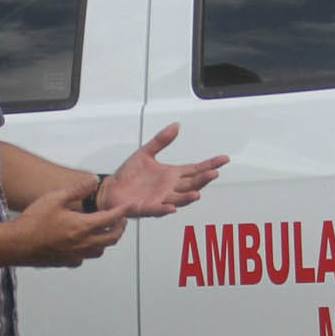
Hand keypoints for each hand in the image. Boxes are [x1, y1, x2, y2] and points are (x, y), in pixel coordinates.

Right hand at [12, 185, 126, 267]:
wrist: (16, 244)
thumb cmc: (33, 221)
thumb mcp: (55, 198)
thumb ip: (77, 189)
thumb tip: (93, 181)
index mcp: (83, 227)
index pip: (111, 219)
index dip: (122, 212)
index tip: (128, 206)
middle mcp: (83, 243)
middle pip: (111, 238)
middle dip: (120, 228)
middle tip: (121, 220)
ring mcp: (75, 255)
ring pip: (100, 250)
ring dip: (107, 240)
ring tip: (105, 231)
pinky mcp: (66, 262)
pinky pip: (84, 258)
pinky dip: (89, 250)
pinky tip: (83, 244)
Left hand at [98, 123, 226, 218]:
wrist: (111, 189)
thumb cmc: (129, 174)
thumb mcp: (145, 152)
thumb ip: (161, 140)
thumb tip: (176, 126)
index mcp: (171, 175)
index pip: (195, 169)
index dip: (210, 164)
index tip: (224, 159)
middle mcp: (170, 188)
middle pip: (191, 184)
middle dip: (203, 180)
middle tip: (213, 173)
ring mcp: (160, 199)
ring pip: (179, 198)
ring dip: (188, 197)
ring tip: (197, 194)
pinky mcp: (147, 208)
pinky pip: (158, 209)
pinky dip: (165, 209)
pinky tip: (172, 207)